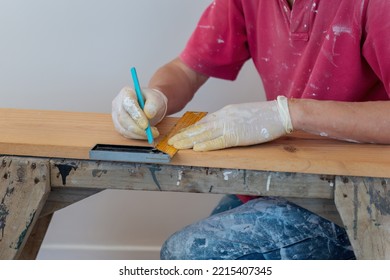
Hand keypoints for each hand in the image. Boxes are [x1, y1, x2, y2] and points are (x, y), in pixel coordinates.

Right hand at [112, 86, 167, 138]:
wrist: (150, 106)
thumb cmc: (151, 100)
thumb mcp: (156, 99)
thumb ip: (153, 104)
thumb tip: (149, 114)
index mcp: (126, 93)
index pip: (128, 104)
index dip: (136, 115)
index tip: (146, 125)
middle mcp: (118, 103)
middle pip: (123, 118)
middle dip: (137, 128)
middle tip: (151, 132)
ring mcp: (116, 115)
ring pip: (123, 128)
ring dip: (138, 134)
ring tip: (152, 133)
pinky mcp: (118, 125)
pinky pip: (125, 133)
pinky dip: (136, 136)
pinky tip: (146, 134)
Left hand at [168, 96, 292, 150]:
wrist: (280, 113)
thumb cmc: (265, 116)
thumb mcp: (243, 115)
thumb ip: (231, 121)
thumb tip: (221, 129)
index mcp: (226, 112)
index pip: (204, 122)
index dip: (191, 129)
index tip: (181, 134)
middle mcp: (224, 117)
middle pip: (200, 128)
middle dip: (184, 135)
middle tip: (171, 141)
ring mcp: (230, 126)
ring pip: (204, 134)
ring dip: (189, 141)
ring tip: (176, 145)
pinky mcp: (238, 135)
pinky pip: (219, 141)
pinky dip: (207, 145)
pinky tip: (196, 149)